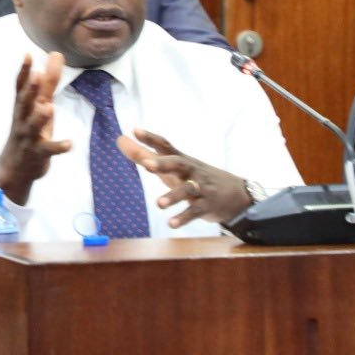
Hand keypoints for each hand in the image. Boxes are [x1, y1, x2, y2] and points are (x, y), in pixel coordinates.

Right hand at [0, 53, 72, 204]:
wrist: (15, 167)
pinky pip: (48, 150)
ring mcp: (28, 137)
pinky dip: (58, 147)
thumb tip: (56, 54)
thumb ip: (49, 81)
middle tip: (38, 76)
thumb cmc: (29, 129)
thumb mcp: (39, 104)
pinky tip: (70, 143)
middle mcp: (22, 120)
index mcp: (23, 107)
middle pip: (24, 104)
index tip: (28, 56)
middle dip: (30, 91)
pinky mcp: (37, 153)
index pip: (21, 87)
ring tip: (49, 107)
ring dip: (39, 118)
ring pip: (32, 127)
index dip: (24, 72)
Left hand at [118, 128, 252, 228]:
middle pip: (178, 163)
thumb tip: (119, 140)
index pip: (165, 145)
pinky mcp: (207, 205)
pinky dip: (183, 217)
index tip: (135, 131)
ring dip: (173, 196)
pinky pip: (195, 212)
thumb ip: (143, 154)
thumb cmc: (193, 176)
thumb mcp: (170, 166)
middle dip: (163, 163)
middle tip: (146, 165)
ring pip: (187, 190)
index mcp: (180, 160)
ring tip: (158, 204)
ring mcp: (200, 188)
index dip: (150, 138)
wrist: (235, 193)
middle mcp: (190, 171)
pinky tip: (171, 224)